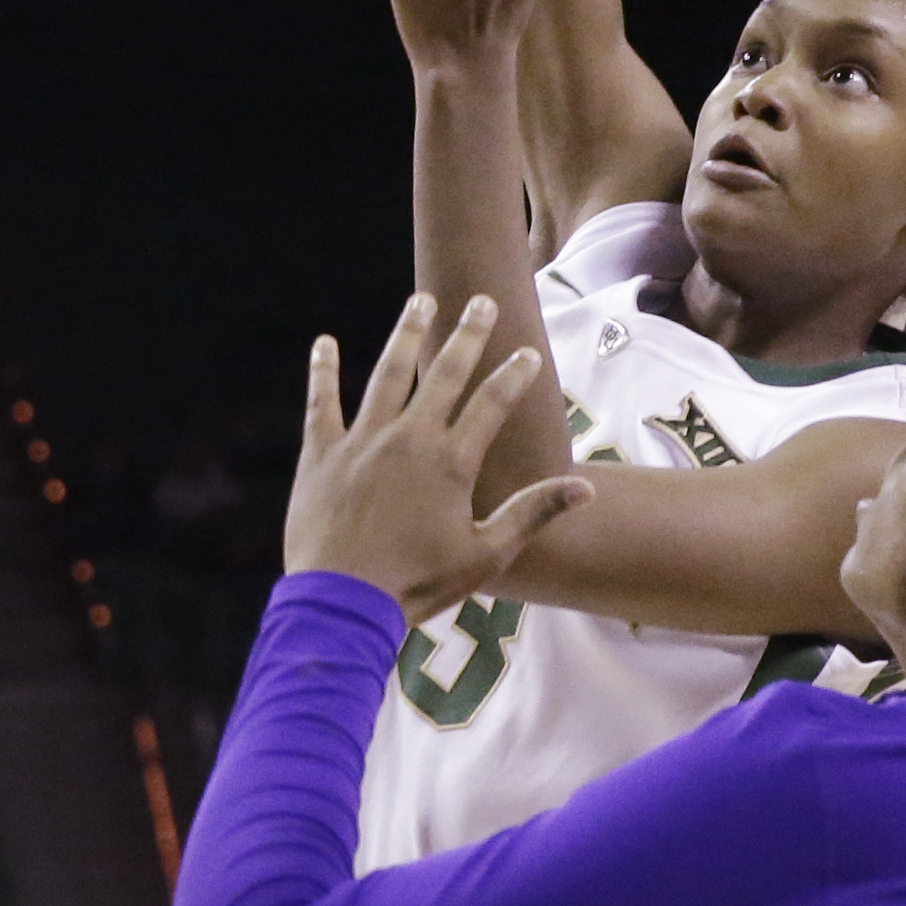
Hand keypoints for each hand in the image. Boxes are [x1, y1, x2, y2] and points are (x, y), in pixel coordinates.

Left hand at [284, 294, 587, 621]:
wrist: (342, 603)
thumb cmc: (418, 583)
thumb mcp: (486, 554)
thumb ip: (532, 512)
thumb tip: (585, 488)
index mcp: (451, 462)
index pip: (492, 404)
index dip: (514, 376)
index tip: (528, 353)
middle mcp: (409, 439)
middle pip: (444, 374)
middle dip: (467, 335)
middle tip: (482, 302)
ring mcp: (362, 441)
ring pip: (388, 375)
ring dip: (406, 336)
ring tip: (419, 301)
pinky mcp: (321, 454)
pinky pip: (321, 402)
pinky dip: (323, 371)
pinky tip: (324, 342)